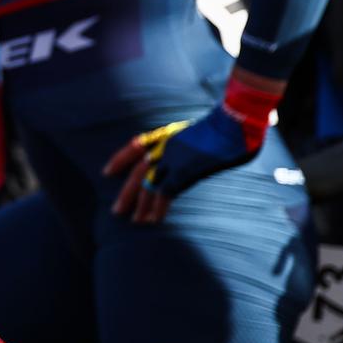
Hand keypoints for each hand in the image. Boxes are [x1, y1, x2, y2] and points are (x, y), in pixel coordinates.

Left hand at [105, 76, 277, 222]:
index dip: (120, 159)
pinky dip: (158, 208)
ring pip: (147, 185)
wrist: (235, 121)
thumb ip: (196, 143)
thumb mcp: (205, 131)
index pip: (136, 145)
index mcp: (168, 133)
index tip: (107, 172)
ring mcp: (172, 158)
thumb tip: (203, 151)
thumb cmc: (231, 125)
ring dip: (139, 205)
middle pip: (137, 171)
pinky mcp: (183, 171)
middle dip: (127, 192)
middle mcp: (165, 145)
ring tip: (133, 221)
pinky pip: (165, 193)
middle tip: (117, 210)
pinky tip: (153, 220)